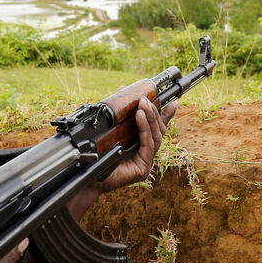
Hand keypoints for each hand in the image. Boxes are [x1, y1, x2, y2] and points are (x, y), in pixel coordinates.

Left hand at [66, 97, 177, 220]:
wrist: (87, 173)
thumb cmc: (97, 152)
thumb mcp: (111, 127)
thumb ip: (119, 111)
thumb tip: (123, 89)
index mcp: (140, 146)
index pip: (156, 129)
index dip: (166, 115)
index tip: (174, 102)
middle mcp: (145, 154)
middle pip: (158, 131)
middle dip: (155, 113)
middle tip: (146, 98)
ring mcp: (146, 162)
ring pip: (155, 137)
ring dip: (150, 118)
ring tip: (144, 105)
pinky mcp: (143, 168)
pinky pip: (147, 145)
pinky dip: (144, 128)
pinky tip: (140, 116)